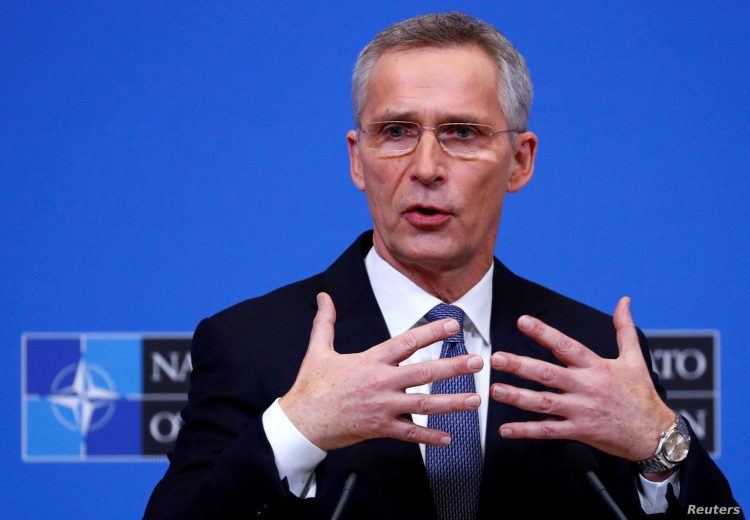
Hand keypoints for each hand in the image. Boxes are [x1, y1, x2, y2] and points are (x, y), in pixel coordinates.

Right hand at [279, 292, 482, 450]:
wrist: (302, 422)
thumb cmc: (312, 386)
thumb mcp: (318, 350)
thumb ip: (326, 322)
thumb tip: (323, 297)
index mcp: (370, 360)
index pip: (407, 342)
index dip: (432, 332)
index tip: (453, 324)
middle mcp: (381, 382)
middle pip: (424, 373)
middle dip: (454, 367)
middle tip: (477, 362)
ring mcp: (383, 407)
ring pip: (425, 404)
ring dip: (452, 403)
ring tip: (475, 400)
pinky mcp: (380, 428)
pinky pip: (410, 433)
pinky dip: (430, 436)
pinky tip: (448, 437)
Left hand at [490, 296, 673, 461]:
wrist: (656, 435)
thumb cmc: (642, 396)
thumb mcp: (634, 359)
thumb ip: (624, 328)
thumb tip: (624, 301)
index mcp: (596, 367)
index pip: (566, 345)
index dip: (544, 333)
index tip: (522, 321)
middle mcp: (586, 386)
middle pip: (548, 373)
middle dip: (520, 365)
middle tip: (497, 358)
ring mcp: (581, 410)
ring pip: (544, 402)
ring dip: (517, 397)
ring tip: (495, 390)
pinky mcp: (580, 431)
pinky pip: (549, 431)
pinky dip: (526, 431)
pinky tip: (506, 430)